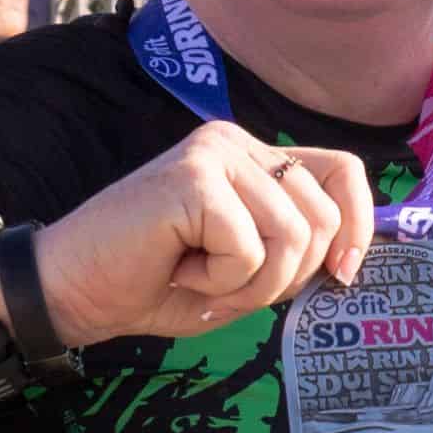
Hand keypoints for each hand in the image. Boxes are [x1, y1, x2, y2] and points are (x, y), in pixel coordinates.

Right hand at [27, 124, 375, 347]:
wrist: (73, 289)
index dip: (359, 225)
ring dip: (252, 284)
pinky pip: (250, 248)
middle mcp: (237, 143)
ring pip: (292, 234)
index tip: (343, 274)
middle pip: (323, 215)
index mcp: (253, 158)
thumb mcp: (244, 272)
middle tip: (229, 286)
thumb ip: (292, 253)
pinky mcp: (193, 178)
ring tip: (201, 278)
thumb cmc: (154, 284)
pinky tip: (177, 268)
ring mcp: (214, 154)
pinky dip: (220, 281)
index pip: (342, 170)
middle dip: (289, 275)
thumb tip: (352, 260)